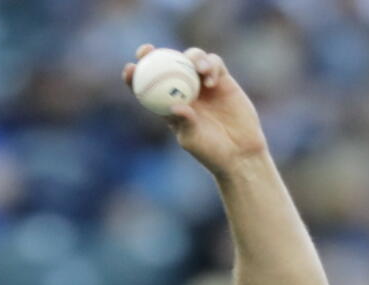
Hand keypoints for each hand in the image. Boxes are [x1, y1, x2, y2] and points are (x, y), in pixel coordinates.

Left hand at [123, 44, 268, 177]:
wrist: (239, 150)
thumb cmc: (210, 150)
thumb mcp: (193, 139)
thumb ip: (184, 122)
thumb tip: (175, 106)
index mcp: (168, 106)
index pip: (148, 87)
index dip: (136, 76)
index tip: (129, 68)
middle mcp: (183, 91)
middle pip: (167, 65)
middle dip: (154, 54)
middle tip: (148, 50)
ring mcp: (202, 84)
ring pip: (192, 58)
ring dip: (191, 57)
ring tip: (199, 70)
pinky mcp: (222, 80)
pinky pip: (214, 63)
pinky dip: (211, 65)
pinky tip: (211, 80)